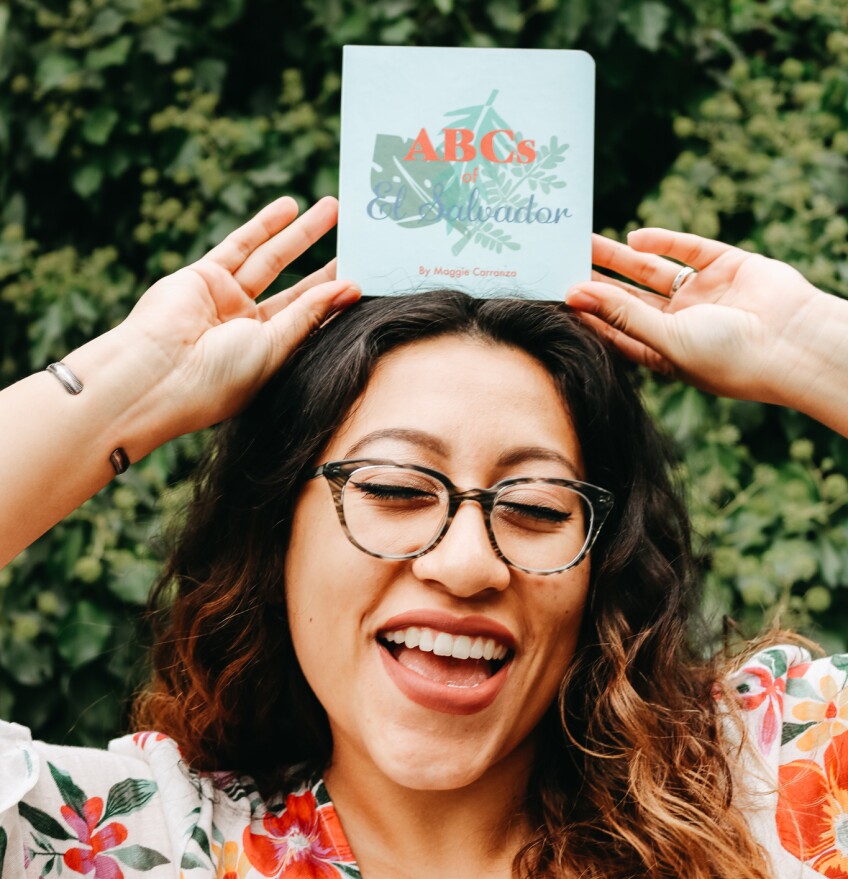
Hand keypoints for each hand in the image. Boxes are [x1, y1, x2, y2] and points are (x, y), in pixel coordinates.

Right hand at [118, 195, 358, 437]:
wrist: (156, 376)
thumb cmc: (218, 378)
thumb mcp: (274, 347)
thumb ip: (309, 315)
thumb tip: (349, 288)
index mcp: (268, 355)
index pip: (311, 321)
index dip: (337, 298)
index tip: (366, 275)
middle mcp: (247, 328)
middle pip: (298, 288)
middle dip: (327, 262)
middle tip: (357, 238)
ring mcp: (225, 300)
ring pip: (272, 259)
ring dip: (302, 233)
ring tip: (334, 209)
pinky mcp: (203, 276)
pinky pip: (240, 245)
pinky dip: (265, 225)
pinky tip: (291, 207)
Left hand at [565, 228, 823, 403]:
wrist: (794, 343)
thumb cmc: (728, 358)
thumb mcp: (666, 340)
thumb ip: (623, 314)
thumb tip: (576, 294)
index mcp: (662, 349)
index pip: (614, 328)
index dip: (587, 312)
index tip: (556, 294)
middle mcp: (678, 322)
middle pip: (627, 297)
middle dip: (596, 279)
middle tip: (563, 260)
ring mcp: (701, 294)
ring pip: (650, 271)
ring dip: (619, 256)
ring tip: (585, 241)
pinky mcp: (725, 266)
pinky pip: (688, 249)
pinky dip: (663, 241)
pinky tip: (634, 238)